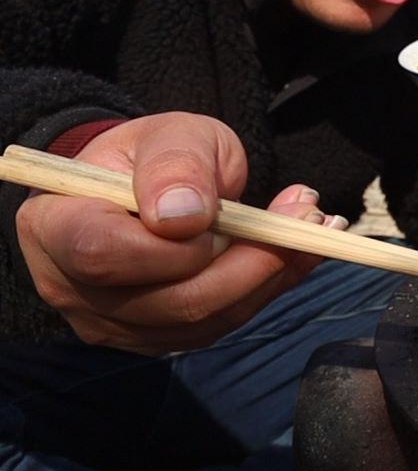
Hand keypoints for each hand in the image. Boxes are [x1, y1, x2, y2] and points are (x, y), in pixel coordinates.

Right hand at [13, 112, 330, 353]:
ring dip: (269, 275)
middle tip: (303, 214)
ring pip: (203, 321)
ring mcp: (112, 321)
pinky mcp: (155, 336)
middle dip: (248, 262)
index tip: (218, 212)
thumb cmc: (152, 155)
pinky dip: (267, 288)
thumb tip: (185, 216)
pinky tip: (294, 251)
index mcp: (56, 225)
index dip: (170, 245)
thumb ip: (177, 165)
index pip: (102, 254)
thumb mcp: (170, 135)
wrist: (147, 184)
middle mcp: (72, 286)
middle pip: (168, 301)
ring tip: (309, 224)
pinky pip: (220, 325)